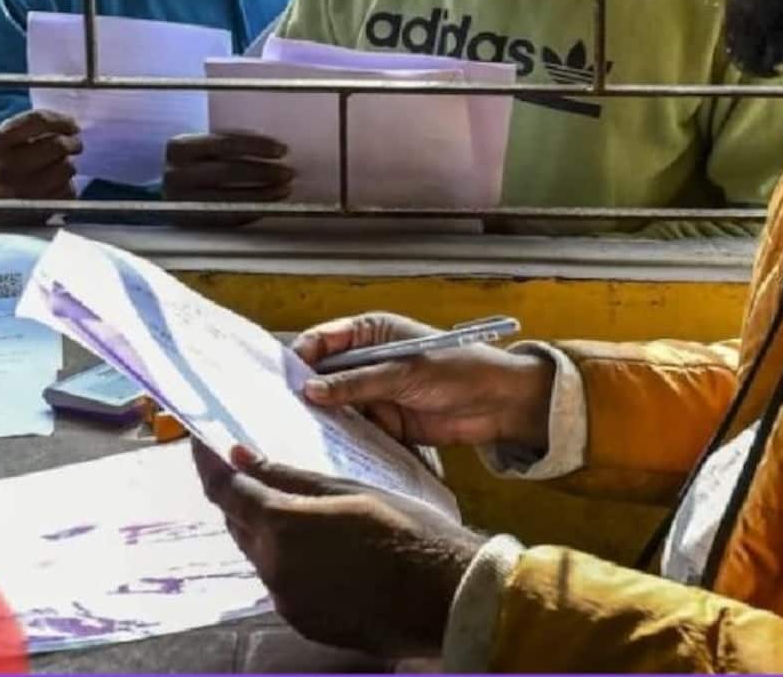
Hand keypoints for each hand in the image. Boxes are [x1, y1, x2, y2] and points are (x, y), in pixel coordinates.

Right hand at [0, 110, 81, 224]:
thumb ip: (22, 129)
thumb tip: (66, 124)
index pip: (36, 121)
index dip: (61, 120)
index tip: (72, 125)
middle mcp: (6, 168)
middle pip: (57, 145)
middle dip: (72, 143)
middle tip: (74, 144)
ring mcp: (22, 193)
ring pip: (66, 168)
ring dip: (67, 165)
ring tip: (57, 167)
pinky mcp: (35, 211)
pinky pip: (68, 191)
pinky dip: (66, 186)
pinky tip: (53, 186)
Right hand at [161, 132, 293, 224]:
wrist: (159, 193)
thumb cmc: (190, 165)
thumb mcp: (200, 147)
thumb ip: (228, 145)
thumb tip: (272, 149)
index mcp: (180, 147)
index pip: (226, 143)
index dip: (257, 146)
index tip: (282, 150)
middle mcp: (177, 173)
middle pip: (230, 171)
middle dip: (264, 172)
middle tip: (288, 173)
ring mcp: (182, 201)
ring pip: (230, 197)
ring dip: (263, 194)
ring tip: (283, 190)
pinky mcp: (190, 222)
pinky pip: (227, 217)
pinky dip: (251, 210)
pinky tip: (267, 205)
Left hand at [192, 444, 479, 659]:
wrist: (447, 598)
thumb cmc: (407, 532)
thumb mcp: (349, 491)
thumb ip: (289, 477)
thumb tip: (239, 458)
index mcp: (281, 527)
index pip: (224, 490)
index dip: (207, 463)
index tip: (201, 442)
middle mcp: (274, 569)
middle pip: (239, 524)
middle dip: (240, 496)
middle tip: (251, 469)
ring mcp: (288, 601)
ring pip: (260, 555)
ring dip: (266, 530)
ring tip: (296, 509)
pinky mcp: (305, 623)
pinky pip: (283, 584)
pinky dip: (289, 561)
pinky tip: (320, 549)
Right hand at [293, 313, 554, 449]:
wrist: (500, 404)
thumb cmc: (456, 369)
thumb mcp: (403, 372)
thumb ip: (356, 383)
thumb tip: (310, 391)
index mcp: (370, 334)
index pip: (323, 341)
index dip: (301, 358)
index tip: (282, 379)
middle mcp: (367, 361)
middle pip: (325, 376)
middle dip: (307, 392)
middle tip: (283, 412)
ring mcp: (375, 393)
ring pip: (337, 405)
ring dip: (325, 418)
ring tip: (300, 434)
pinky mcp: (386, 422)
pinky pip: (357, 429)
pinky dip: (347, 438)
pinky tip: (330, 448)